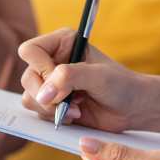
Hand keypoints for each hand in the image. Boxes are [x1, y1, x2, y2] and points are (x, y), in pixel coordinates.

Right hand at [18, 29, 145, 131]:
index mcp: (62, 43)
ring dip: (51, 108)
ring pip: (29, 96)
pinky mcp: (53, 103)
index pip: (30, 50)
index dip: (40, 68)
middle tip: (69, 100)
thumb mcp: (98, 76)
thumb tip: (42, 93)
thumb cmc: (120, 85)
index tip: (60, 81)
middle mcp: (52, 61)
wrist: (132, 108)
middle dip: (46, 94)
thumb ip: (69, 77)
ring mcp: (51, 84)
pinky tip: (75, 114)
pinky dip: (53, 117)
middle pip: (27, 77)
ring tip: (76, 108)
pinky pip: (37, 111)